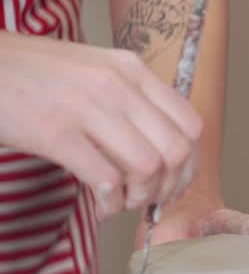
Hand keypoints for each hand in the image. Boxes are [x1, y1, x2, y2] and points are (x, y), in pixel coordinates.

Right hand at [0, 32, 201, 216]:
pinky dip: (111, 202)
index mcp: (131, 69)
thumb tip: (162, 147)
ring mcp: (87, 107)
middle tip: (148, 198)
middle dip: (169, 186)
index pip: (190, 123)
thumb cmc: (32, 72)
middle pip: (176, 150)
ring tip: (121, 201)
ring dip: (140, 197)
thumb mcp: (93, 68)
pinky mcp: (55, 132)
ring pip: (148, 167)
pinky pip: (107, 179)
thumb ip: (130, 97)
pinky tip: (100, 205)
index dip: (189, 163)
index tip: (173, 180)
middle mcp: (117, 85)